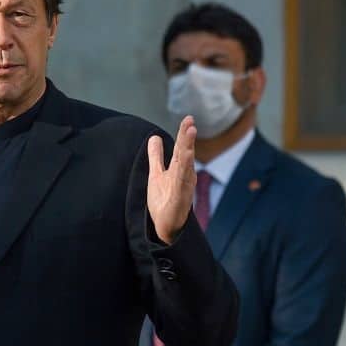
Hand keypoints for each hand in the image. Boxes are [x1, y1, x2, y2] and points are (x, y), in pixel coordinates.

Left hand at [147, 116, 197, 243]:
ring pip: (186, 166)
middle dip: (187, 138)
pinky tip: (187, 160)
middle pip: (185, 154)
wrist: (164, 227)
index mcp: (179, 169)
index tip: (188, 119)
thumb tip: (155, 137)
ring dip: (188, 150)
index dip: (184, 134)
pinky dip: (185, 172)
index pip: (182, 148)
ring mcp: (183, 187)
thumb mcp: (157, 174)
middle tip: (190, 122)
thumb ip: (156, 157)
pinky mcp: (180, 199)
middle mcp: (184, 176)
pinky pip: (183, 184)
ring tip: (190, 135)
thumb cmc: (164, 200)